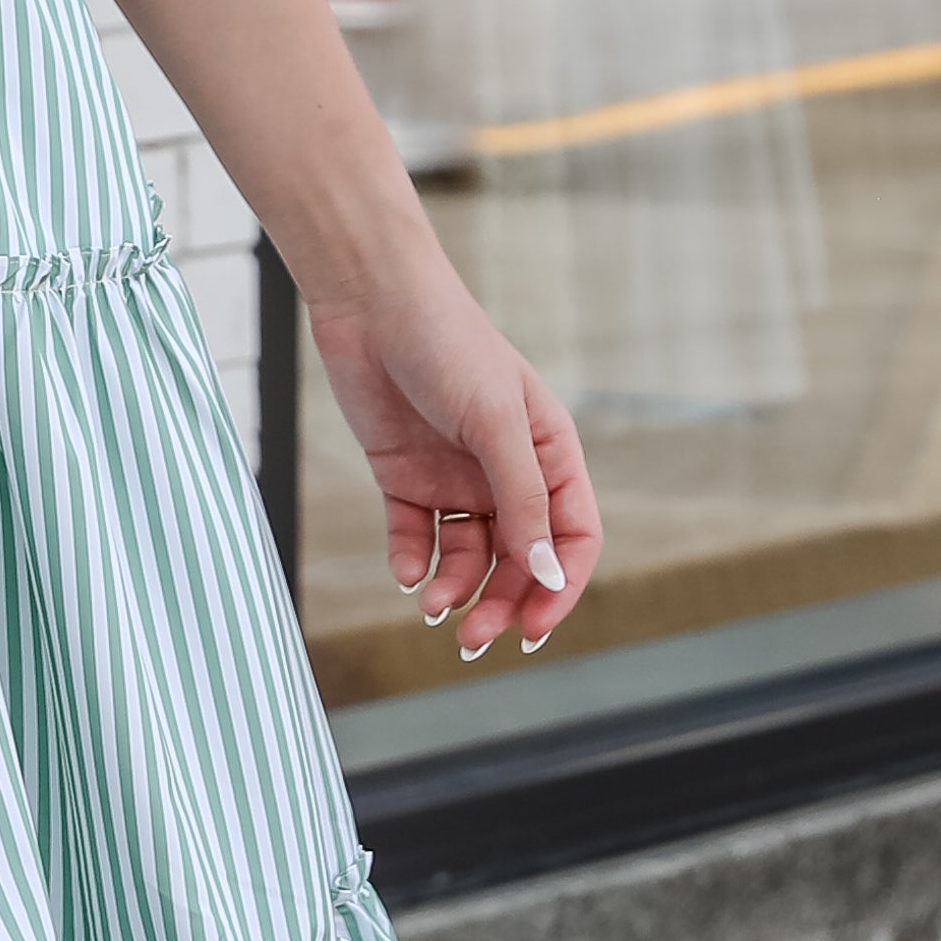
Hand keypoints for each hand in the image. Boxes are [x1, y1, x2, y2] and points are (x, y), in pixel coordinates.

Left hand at [304, 240, 601, 661]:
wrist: (369, 301)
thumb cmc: (446, 343)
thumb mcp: (495, 422)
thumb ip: (522, 499)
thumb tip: (546, 574)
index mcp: (549, 453)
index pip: (572, 538)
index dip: (559, 587)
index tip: (532, 627)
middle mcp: (506, 471)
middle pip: (518, 558)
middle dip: (501, 601)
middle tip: (473, 639)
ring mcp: (456, 476)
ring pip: (468, 556)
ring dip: (455, 588)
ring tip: (430, 607)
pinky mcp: (405, 476)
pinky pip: (416, 536)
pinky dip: (413, 561)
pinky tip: (405, 573)